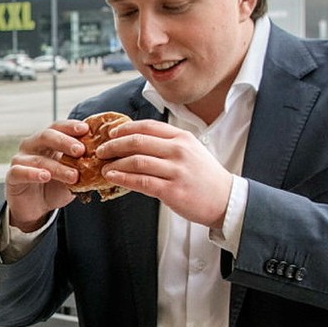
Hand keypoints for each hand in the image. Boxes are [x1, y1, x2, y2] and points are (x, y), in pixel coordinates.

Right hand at [3, 119, 88, 231]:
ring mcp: (20, 160)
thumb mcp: (73, 176)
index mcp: (47, 141)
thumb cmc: (54, 187)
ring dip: (57, 167)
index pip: (58, 127)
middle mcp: (32, 146)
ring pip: (38, 158)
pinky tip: (45, 176)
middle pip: (46, 136)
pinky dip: (33, 173)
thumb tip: (109, 161)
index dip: (71, 126)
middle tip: (81, 150)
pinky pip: (20, 172)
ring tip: (73, 176)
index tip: (86, 130)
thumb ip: (85, 167)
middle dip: (65, 141)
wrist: (35, 209)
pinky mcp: (12, 176)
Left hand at [96, 118, 233, 227]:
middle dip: (114, 145)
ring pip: (136, 161)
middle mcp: (178, 151)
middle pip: (137, 141)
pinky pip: (141, 182)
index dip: (125, 129)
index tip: (111, 133)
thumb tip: (137, 141)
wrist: (225, 200)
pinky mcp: (172, 190)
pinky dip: (123, 178)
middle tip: (101, 150)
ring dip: (115, 163)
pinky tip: (112, 178)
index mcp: (182, 138)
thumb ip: (168, 144)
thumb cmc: (205, 177)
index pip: (147, 126)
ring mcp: (176, 170)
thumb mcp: (191, 150)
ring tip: (104, 166)